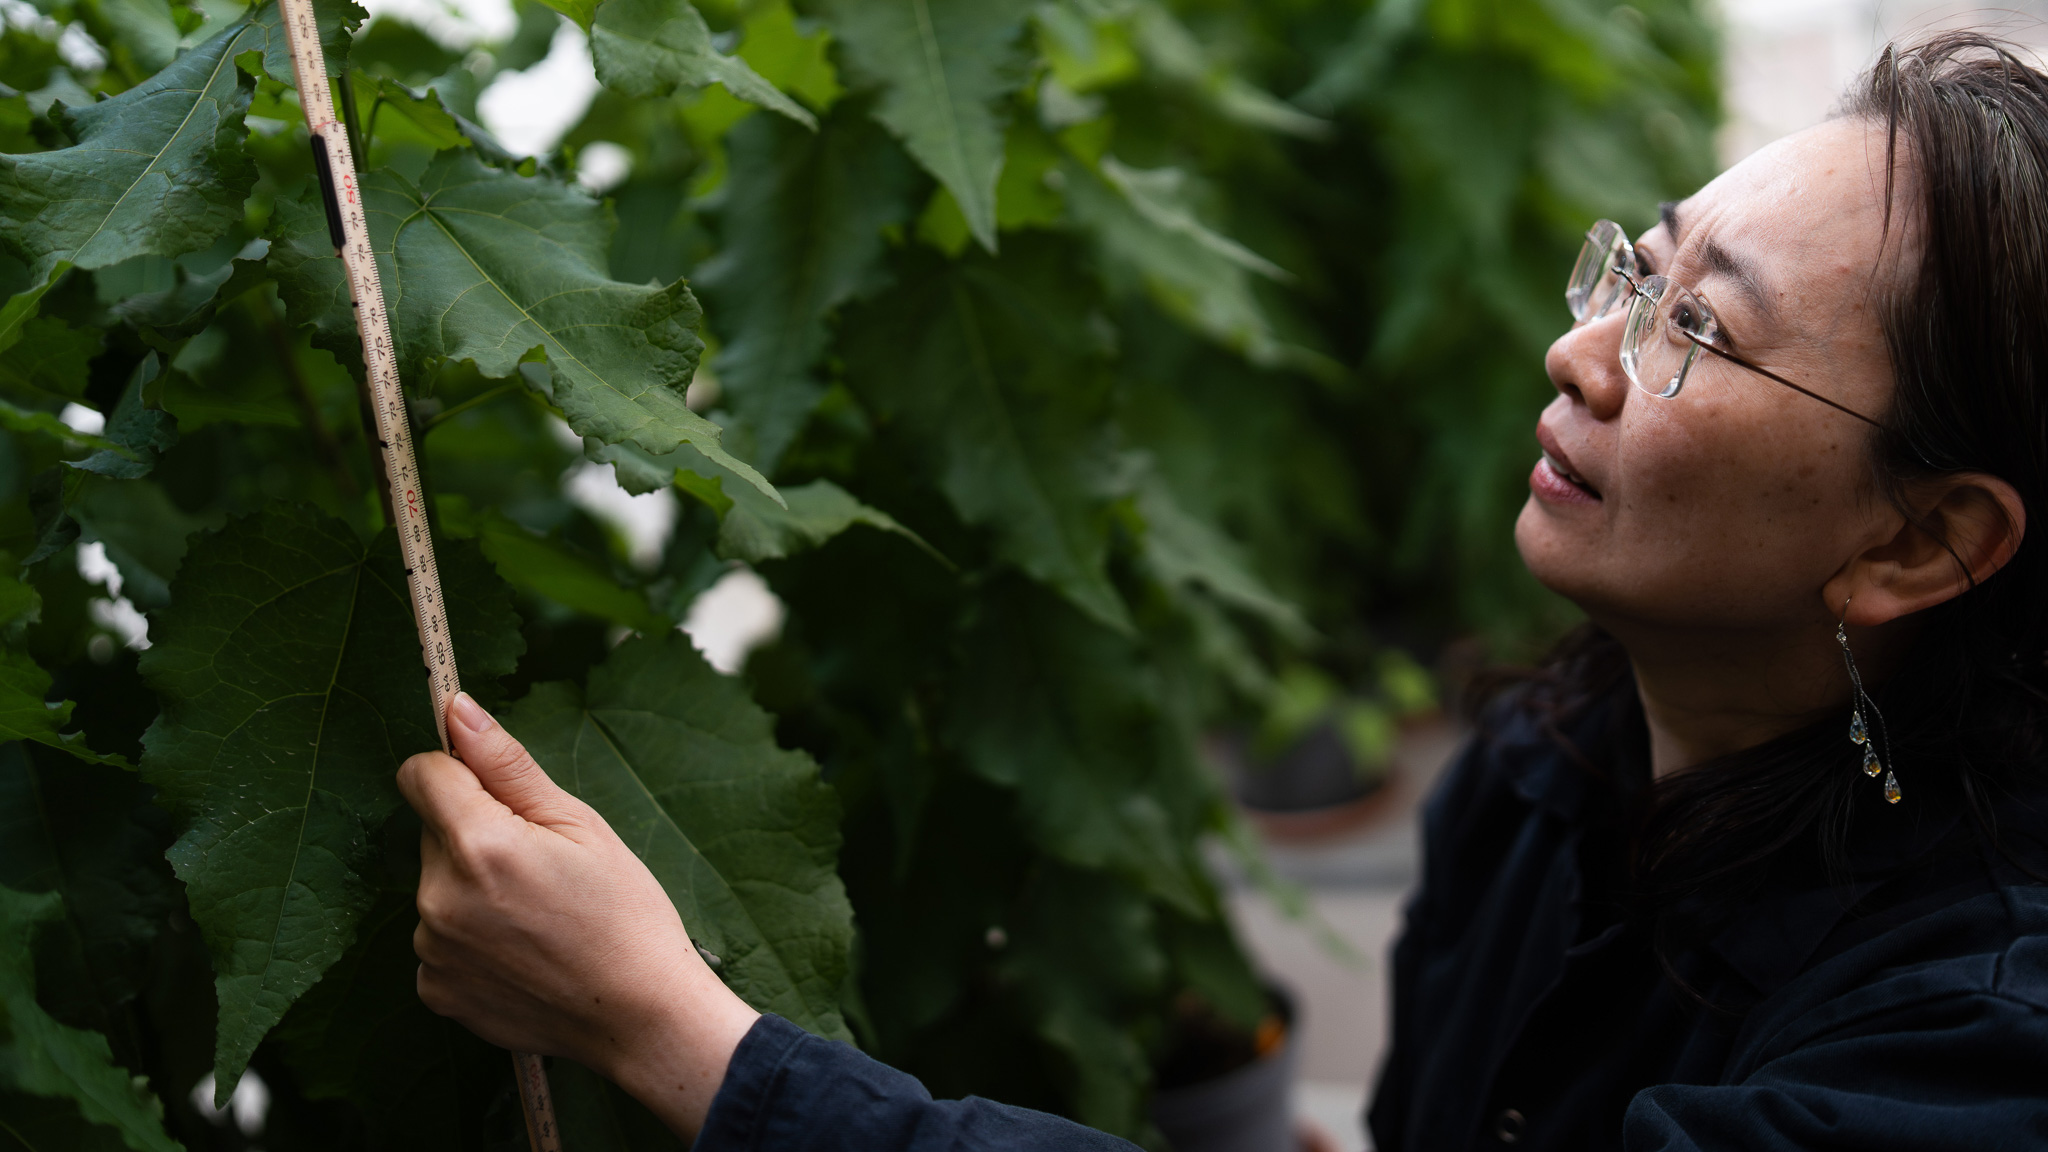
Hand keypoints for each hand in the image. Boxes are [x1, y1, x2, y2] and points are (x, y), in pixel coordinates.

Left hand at [397, 692, 759, 1137]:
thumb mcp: (580, 824)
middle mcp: (439, 897)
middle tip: (541, 866)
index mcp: (479, 844)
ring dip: (471, 888)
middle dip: (475, 835)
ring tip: (537, 915)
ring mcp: (432, 950)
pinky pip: (439, 940)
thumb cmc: (625, 914)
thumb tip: (456, 709)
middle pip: (434, 832)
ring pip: (437, 887)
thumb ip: (506, 764)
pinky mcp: (435, 990)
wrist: (639, 1015)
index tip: (495, 791)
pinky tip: (522, 952)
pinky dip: (470, 939)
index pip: (421, 774)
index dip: (459, 773)